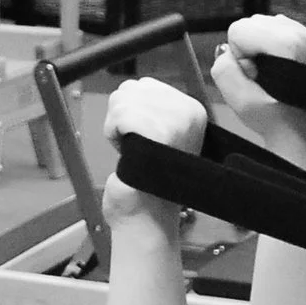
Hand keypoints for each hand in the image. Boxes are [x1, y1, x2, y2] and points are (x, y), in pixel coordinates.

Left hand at [99, 78, 204, 226]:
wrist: (146, 218)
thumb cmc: (149, 182)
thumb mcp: (160, 135)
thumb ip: (153, 109)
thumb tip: (132, 90)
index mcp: (193, 111)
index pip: (146, 85)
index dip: (133, 110)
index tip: (143, 137)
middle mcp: (188, 113)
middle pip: (132, 89)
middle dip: (122, 117)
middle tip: (135, 146)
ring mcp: (174, 124)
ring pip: (122, 100)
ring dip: (116, 127)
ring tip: (132, 150)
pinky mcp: (157, 134)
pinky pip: (120, 116)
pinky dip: (112, 133)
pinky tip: (125, 152)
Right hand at [212, 15, 305, 158]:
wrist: (295, 128)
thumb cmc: (270, 117)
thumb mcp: (238, 99)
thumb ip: (223, 69)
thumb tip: (227, 50)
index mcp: (286, 45)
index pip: (239, 30)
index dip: (238, 56)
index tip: (251, 76)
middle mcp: (300, 34)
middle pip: (251, 22)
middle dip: (249, 48)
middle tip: (260, 76)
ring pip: (262, 23)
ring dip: (258, 46)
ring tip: (269, 72)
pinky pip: (275, 28)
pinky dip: (270, 44)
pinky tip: (277, 66)